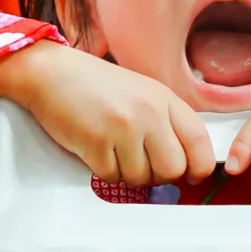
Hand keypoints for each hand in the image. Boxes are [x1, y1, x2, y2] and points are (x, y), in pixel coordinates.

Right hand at [0, 41, 216, 185]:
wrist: (50, 73)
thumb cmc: (95, 86)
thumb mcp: (142, 94)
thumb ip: (167, 123)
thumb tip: (186, 164)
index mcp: (165, 99)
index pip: (200, 143)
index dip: (198, 168)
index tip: (190, 175)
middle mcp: (149, 112)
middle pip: (173, 169)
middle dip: (158, 176)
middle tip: (141, 164)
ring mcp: (123, 128)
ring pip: (142, 178)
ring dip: (127, 173)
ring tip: (114, 150)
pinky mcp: (96, 143)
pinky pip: (111, 177)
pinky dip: (103, 170)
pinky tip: (96, 149)